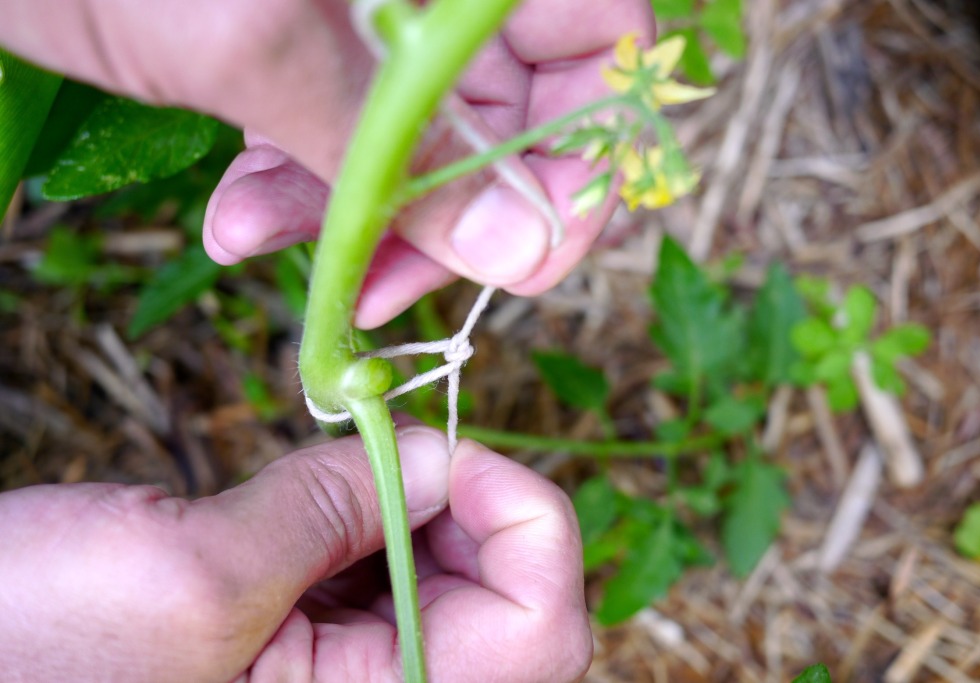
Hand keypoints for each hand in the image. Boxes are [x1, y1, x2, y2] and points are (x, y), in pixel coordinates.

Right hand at [0, 427, 589, 681]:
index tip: (454, 446)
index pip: (540, 631)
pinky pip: (382, 578)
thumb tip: (439, 450)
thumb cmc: (34, 654)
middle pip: (510, 604)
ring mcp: (344, 680)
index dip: (524, 520)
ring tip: (337, 473)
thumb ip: (333, 508)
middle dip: (468, 506)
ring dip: (414, 508)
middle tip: (398, 440)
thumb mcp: (196, 574)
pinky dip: (368, 520)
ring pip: (448, 582)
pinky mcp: (307, 651)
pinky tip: (313, 502)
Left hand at [1, 0, 652, 326]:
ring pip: (428, 145)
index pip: (603, 44)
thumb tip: (523, 252)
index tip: (523, 258)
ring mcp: (382, 14)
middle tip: (379, 287)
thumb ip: (402, 149)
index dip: (585, 158)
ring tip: (263, 242)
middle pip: (517, 117)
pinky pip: (353, 139)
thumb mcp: (255, 43)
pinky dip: (307, 193)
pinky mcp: (319, 46)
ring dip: (361, 218)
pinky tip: (241, 220)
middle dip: (446, 217)